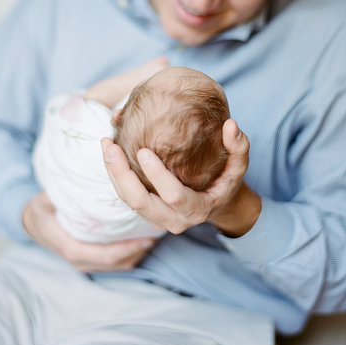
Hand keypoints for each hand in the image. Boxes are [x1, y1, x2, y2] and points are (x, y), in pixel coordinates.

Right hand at [22, 192, 155, 271]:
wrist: (31, 223)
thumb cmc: (41, 210)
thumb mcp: (45, 200)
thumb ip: (58, 193)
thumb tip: (73, 179)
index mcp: (72, 248)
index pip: (105, 255)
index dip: (127, 249)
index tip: (146, 239)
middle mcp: (80, 260)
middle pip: (116, 263)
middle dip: (138, 251)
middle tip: (157, 235)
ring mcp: (85, 262)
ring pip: (117, 265)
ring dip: (136, 254)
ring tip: (154, 237)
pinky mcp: (90, 260)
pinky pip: (114, 263)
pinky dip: (129, 254)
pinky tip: (142, 240)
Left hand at [102, 119, 260, 236]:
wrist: (216, 204)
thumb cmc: (226, 181)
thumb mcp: (239, 165)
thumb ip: (239, 147)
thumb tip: (231, 125)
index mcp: (197, 209)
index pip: (174, 196)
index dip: (157, 176)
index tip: (143, 151)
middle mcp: (174, 219)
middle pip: (140, 202)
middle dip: (121, 175)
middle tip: (111, 145)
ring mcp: (157, 218)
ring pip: (128, 201)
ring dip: (113, 174)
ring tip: (106, 144)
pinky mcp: (146, 212)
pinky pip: (125, 197)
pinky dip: (115, 176)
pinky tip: (110, 152)